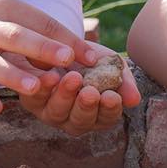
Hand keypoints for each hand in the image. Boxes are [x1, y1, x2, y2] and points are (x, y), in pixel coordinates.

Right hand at [0, 0, 100, 115]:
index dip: (65, 38)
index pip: (39, 21)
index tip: (91, 57)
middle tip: (67, 62)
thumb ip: (37, 30)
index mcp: (4, 7)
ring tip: (35, 88)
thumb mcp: (5, 11)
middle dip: (41, 49)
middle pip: (15, 37)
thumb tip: (79, 52)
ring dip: (12, 75)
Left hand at [17, 50, 141, 135]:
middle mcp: (75, 120)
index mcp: (98, 115)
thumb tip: (134, 100)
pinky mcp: (33, 102)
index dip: (109, 109)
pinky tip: (50, 75)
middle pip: (81, 121)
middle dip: (85, 107)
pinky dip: (42, 88)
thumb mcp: (113, 66)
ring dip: (65, 96)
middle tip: (90, 92)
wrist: (65, 46)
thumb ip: (124, 82)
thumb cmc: (94, 61)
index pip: (106, 118)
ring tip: (73, 78)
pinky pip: (35, 99)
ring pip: (58, 112)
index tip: (112, 96)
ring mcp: (53, 113)